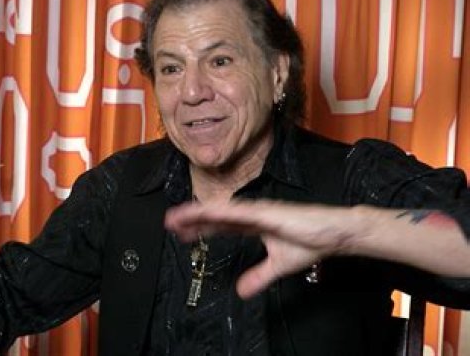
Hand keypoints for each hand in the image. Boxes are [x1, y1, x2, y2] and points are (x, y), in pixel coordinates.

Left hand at [165, 200, 356, 297]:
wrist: (334, 234)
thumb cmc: (310, 242)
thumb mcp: (278, 266)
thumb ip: (258, 276)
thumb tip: (242, 291)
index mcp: (253, 225)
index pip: (220, 225)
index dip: (200, 228)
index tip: (181, 233)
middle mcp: (251, 215)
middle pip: (214, 216)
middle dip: (192, 219)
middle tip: (169, 223)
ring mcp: (257, 211)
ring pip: (220, 211)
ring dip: (198, 213)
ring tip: (177, 216)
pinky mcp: (266, 212)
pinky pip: (237, 212)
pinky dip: (219, 212)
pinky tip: (204, 213)